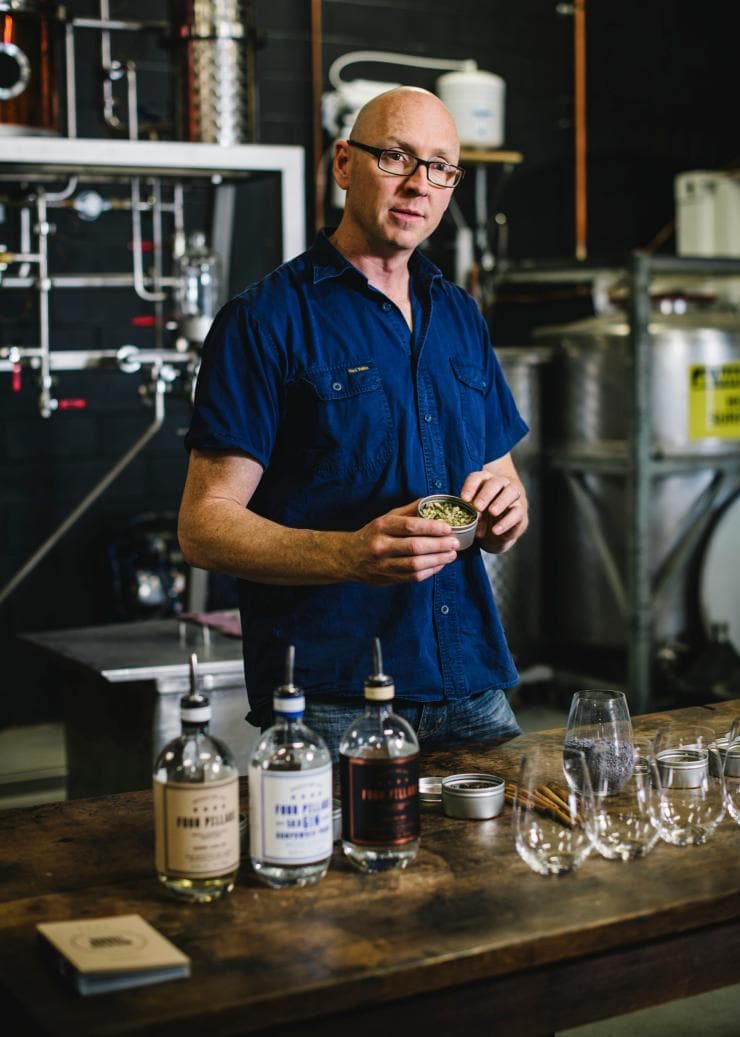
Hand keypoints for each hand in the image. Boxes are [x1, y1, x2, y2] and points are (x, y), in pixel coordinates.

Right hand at [346, 500, 460, 584]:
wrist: (349, 557)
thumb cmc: (373, 534)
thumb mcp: (386, 517)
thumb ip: (410, 510)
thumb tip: (436, 501)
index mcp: (381, 526)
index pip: (410, 526)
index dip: (431, 527)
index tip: (448, 528)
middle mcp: (381, 546)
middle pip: (415, 547)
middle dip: (439, 545)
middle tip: (454, 543)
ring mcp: (383, 565)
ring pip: (415, 564)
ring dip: (437, 560)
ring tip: (451, 555)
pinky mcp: (388, 578)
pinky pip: (413, 577)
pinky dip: (430, 571)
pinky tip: (440, 565)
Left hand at [459, 465, 527, 553]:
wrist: (496, 530)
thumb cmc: (480, 516)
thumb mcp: (470, 513)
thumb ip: (468, 512)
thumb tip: (466, 518)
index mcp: (483, 481)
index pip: (476, 478)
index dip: (470, 487)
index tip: (464, 499)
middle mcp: (499, 484)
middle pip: (495, 483)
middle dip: (486, 494)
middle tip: (477, 506)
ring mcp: (511, 496)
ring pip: (511, 492)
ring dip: (500, 502)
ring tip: (492, 512)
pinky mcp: (519, 511)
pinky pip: (516, 513)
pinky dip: (506, 522)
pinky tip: (496, 530)